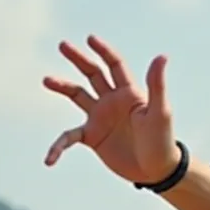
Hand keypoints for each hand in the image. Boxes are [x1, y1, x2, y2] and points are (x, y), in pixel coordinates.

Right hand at [41, 36, 178, 184]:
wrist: (156, 170)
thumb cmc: (162, 140)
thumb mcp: (160, 112)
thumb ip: (157, 85)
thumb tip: (162, 56)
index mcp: (129, 93)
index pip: (114, 65)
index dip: (103, 51)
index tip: (90, 38)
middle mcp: (112, 101)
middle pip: (92, 74)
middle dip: (78, 59)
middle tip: (63, 45)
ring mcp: (100, 118)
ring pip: (77, 95)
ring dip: (63, 87)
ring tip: (47, 79)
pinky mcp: (92, 136)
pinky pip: (69, 136)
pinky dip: (58, 145)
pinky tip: (50, 158)